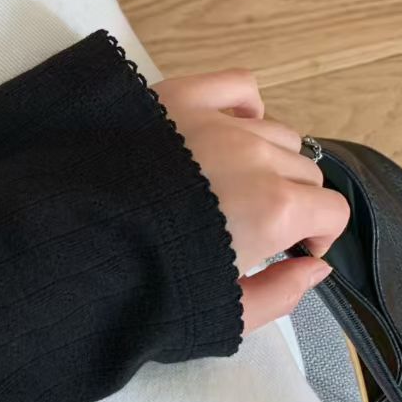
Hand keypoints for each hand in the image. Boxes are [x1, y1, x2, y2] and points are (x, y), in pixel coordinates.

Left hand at [155, 70, 348, 333]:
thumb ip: (281, 295)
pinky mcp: (181, 97)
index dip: (318, 236)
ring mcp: (218, 121)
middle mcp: (255, 156)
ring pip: (278, 132)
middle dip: (294, 201)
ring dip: (270, 159)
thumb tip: (315, 269)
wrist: (68, 240)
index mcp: (274, 209)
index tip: (291, 250)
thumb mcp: (221, 314)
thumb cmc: (144, 284)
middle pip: (305, 171)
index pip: (332, 210)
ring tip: (234, 183)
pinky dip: (246, 107)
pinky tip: (232, 130)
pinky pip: (240, 87)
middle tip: (255, 225)